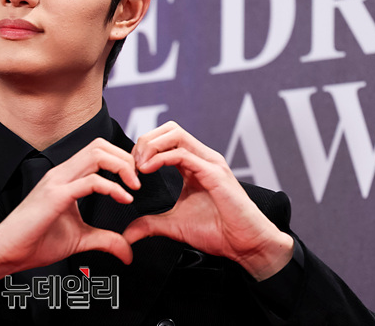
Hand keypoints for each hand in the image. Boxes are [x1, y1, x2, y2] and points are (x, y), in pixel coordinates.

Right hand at [0, 138, 140, 292]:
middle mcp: (61, 173)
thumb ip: (105, 240)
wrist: (6, 252)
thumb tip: (128, 251)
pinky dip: (113, 188)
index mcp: (65, 177)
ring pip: (96, 154)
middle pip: (100, 145)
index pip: (97, 151)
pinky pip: (91, 181)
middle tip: (138, 181)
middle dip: (125, 159)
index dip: (121, 160)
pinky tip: (123, 199)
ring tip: (133, 187)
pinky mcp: (55, 196)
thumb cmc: (35, 243)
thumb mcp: (80, 240)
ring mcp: (57, 182)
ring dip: (122, 167)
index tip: (135, 180)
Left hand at [122, 122, 292, 280]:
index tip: (131, 170)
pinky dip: (161, 159)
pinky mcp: (215, 174)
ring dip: (151, 146)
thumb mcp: (174, 226)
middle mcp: (203, 158)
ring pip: (176, 134)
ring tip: (139, 167)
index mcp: (194, 164)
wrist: (246, 245)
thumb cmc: (218, 232)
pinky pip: (184, 154)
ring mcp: (210, 163)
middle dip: (145, 142)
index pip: (166, 138)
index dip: (144, 148)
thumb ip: (150, 225)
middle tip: (133, 165)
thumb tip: (128, 234)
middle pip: (169, 129)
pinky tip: (148, 171)